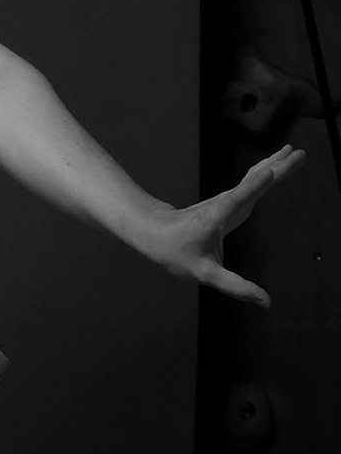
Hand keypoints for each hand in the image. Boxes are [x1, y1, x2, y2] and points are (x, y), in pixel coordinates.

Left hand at [144, 143, 304, 304]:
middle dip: (277, 168)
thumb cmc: (175, 252)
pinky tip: (277, 163)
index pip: (237, 200)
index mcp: (217, 217)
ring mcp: (227, 200)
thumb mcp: (204, 274)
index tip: (270, 172)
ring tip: (295, 152)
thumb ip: (235, 286)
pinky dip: (267, 171)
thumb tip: (266, 301)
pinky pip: (252, 182)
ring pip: (254, 178)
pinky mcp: (230, 201)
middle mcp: (224, 203)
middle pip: (254, 183)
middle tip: (299, 154)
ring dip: (275, 164)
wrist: (154, 232)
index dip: (253, 187)